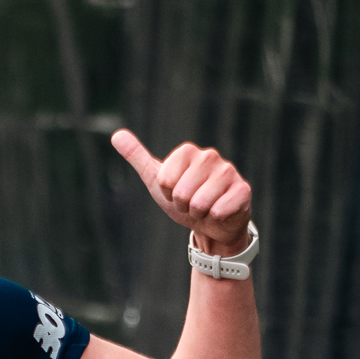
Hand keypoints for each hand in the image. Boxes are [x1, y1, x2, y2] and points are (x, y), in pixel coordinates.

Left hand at [111, 128, 251, 256]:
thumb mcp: (156, 180)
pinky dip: (216, 218)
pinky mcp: (243, 190)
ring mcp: (229, 172)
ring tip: (205, 208)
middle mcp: (210, 156)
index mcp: (188, 151)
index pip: (164, 181)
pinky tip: (220, 212)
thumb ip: (137, 157)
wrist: (211, 224)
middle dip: (183, 206)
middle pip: (181, 193)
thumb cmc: (184, 200)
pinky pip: (220, 210)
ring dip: (199, 213)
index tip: (175, 192)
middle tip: (191, 203)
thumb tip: (116, 134)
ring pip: (200, 203)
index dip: (167, 194)